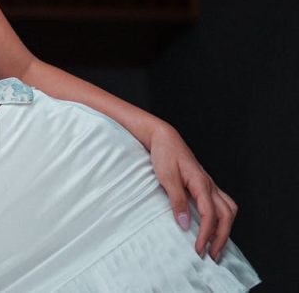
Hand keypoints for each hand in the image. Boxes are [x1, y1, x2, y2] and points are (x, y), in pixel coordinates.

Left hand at [148, 123, 238, 260]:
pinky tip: (214, 227)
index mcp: (201, 184)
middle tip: (211, 255)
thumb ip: (176, 200)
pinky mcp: (205, 185)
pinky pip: (222, 204)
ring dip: (225, 229)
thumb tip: (184, 224)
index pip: (210, 215)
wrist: (164, 138)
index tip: (198, 249)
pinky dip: (223, 218)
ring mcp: (209, 185)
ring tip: (216, 245)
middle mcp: (210, 185)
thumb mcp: (166, 177)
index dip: (206, 234)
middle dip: (222, 237)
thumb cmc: (164, 155)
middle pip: (226, 215)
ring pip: (229, 209)